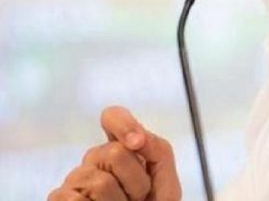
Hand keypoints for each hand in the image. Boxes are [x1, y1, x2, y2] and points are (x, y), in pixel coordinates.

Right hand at [48, 106, 181, 200]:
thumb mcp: (166, 182)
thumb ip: (159, 152)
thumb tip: (137, 138)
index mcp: (122, 149)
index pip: (113, 117)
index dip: (124, 124)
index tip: (137, 142)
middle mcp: (96, 159)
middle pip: (115, 153)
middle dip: (136, 182)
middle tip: (137, 198)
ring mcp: (76, 179)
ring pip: (100, 183)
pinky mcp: (60, 198)